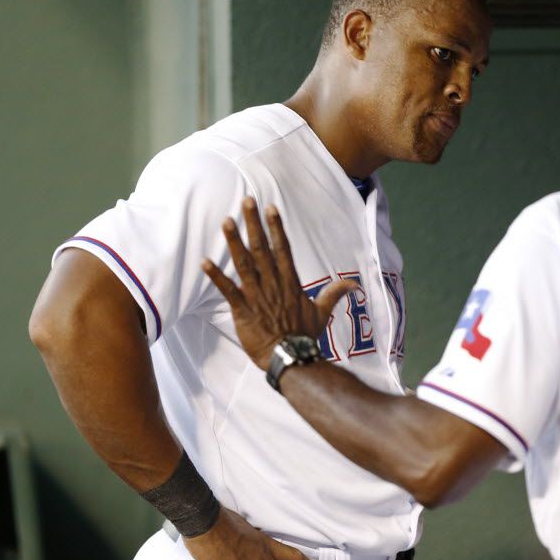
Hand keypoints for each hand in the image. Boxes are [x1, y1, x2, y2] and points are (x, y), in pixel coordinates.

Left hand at [202, 197, 355, 369]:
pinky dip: (216, 276)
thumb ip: (335, 294)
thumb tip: (355, 284)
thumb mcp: (322, 312)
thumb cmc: (305, 336)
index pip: (282, 249)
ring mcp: (257, 296)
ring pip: (244, 264)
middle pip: (262, 249)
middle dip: (254, 224)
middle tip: (245, 202)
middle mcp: (273, 284)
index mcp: (290, 283)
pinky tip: (204, 262)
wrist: (292, 358)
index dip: (276, 228)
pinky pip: (228, 290)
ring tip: (226, 222)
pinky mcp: (243, 310)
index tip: (270, 208)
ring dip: (234, 242)